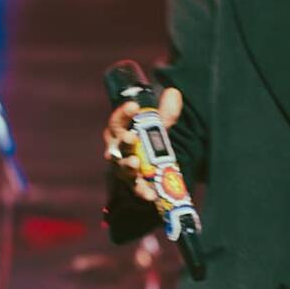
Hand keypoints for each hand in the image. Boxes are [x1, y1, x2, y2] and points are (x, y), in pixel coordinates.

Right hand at [104, 86, 182, 204]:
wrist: (146, 168)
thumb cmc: (147, 142)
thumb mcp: (158, 126)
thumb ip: (166, 113)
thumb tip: (173, 93)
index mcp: (120, 131)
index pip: (117, 120)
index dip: (123, 113)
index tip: (134, 106)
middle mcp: (117, 149)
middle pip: (116, 144)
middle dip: (123, 141)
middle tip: (131, 138)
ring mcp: (123, 167)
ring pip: (121, 166)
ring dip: (128, 165)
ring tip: (135, 163)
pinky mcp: (132, 184)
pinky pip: (135, 188)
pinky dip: (142, 192)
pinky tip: (151, 195)